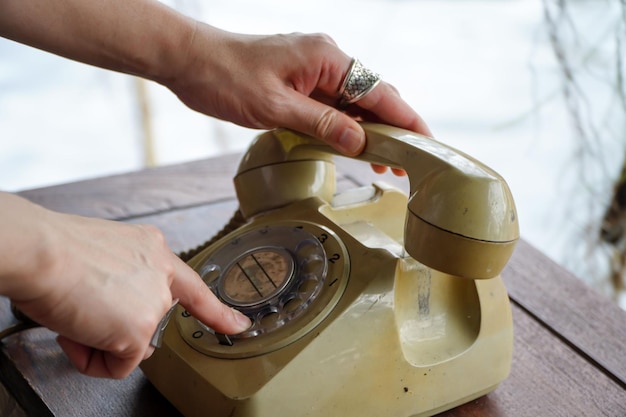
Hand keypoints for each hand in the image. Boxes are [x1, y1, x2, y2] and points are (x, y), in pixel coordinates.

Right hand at [1, 194, 249, 378]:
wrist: (41, 252)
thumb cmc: (54, 251)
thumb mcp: (103, 255)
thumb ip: (122, 279)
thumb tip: (109, 309)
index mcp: (153, 249)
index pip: (193, 286)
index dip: (217, 311)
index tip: (239, 325)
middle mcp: (161, 275)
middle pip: (149, 322)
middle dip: (116, 328)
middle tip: (83, 312)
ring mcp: (155, 304)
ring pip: (132, 345)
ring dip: (99, 342)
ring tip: (74, 318)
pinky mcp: (140, 331)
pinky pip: (120, 366)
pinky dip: (93, 361)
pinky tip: (77, 335)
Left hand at [162, 26, 431, 164]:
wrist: (191, 62)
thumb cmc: (226, 77)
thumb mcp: (277, 107)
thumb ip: (322, 125)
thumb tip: (360, 143)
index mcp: (327, 58)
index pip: (379, 91)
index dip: (406, 119)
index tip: (425, 143)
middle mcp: (326, 60)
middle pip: (371, 98)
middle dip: (391, 130)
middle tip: (405, 165)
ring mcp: (312, 71)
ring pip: (352, 105)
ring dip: (367, 132)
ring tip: (383, 165)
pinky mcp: (299, 82)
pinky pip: (331, 106)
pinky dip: (344, 128)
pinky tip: (352, 148)